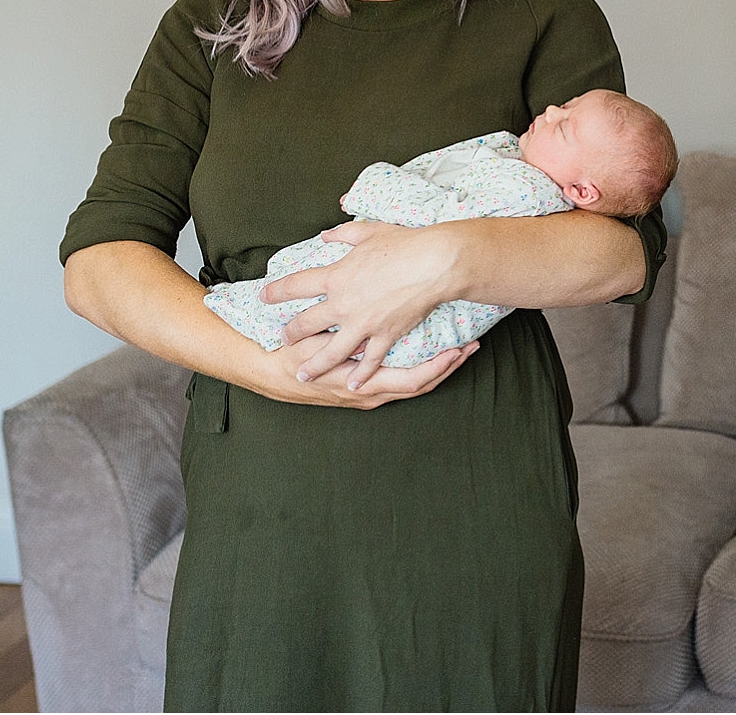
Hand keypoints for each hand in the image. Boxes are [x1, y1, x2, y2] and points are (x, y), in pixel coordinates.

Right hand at [254, 332, 477, 408]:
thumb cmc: (290, 356)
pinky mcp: (364, 386)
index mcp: (362, 387)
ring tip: (459, 346)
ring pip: (413, 383)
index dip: (439, 367)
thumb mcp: (316, 349)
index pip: (413, 381)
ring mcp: (368, 393)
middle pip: (421, 384)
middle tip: (471, 345)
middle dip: (447, 366)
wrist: (264, 369)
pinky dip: (419, 366)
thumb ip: (342, 347)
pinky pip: (400, 379)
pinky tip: (429, 351)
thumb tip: (369, 341)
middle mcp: (370, 395)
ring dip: (437, 365)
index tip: (459, 350)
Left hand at [262, 221, 460, 389]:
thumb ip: (343, 234)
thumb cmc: (404, 244)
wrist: (433, 263)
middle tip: (282, 339)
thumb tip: (327, 234)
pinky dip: (362, 373)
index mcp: (336, 277)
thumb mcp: (368, 232)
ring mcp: (363, 323)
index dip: (276, 292)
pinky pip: (370, 360)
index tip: (264, 296)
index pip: (295, 286)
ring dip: (316, 365)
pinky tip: (353, 383)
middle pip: (307, 324)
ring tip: (304, 374)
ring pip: (332, 352)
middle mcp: (343, 304)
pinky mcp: (385, 335)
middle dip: (290, 333)